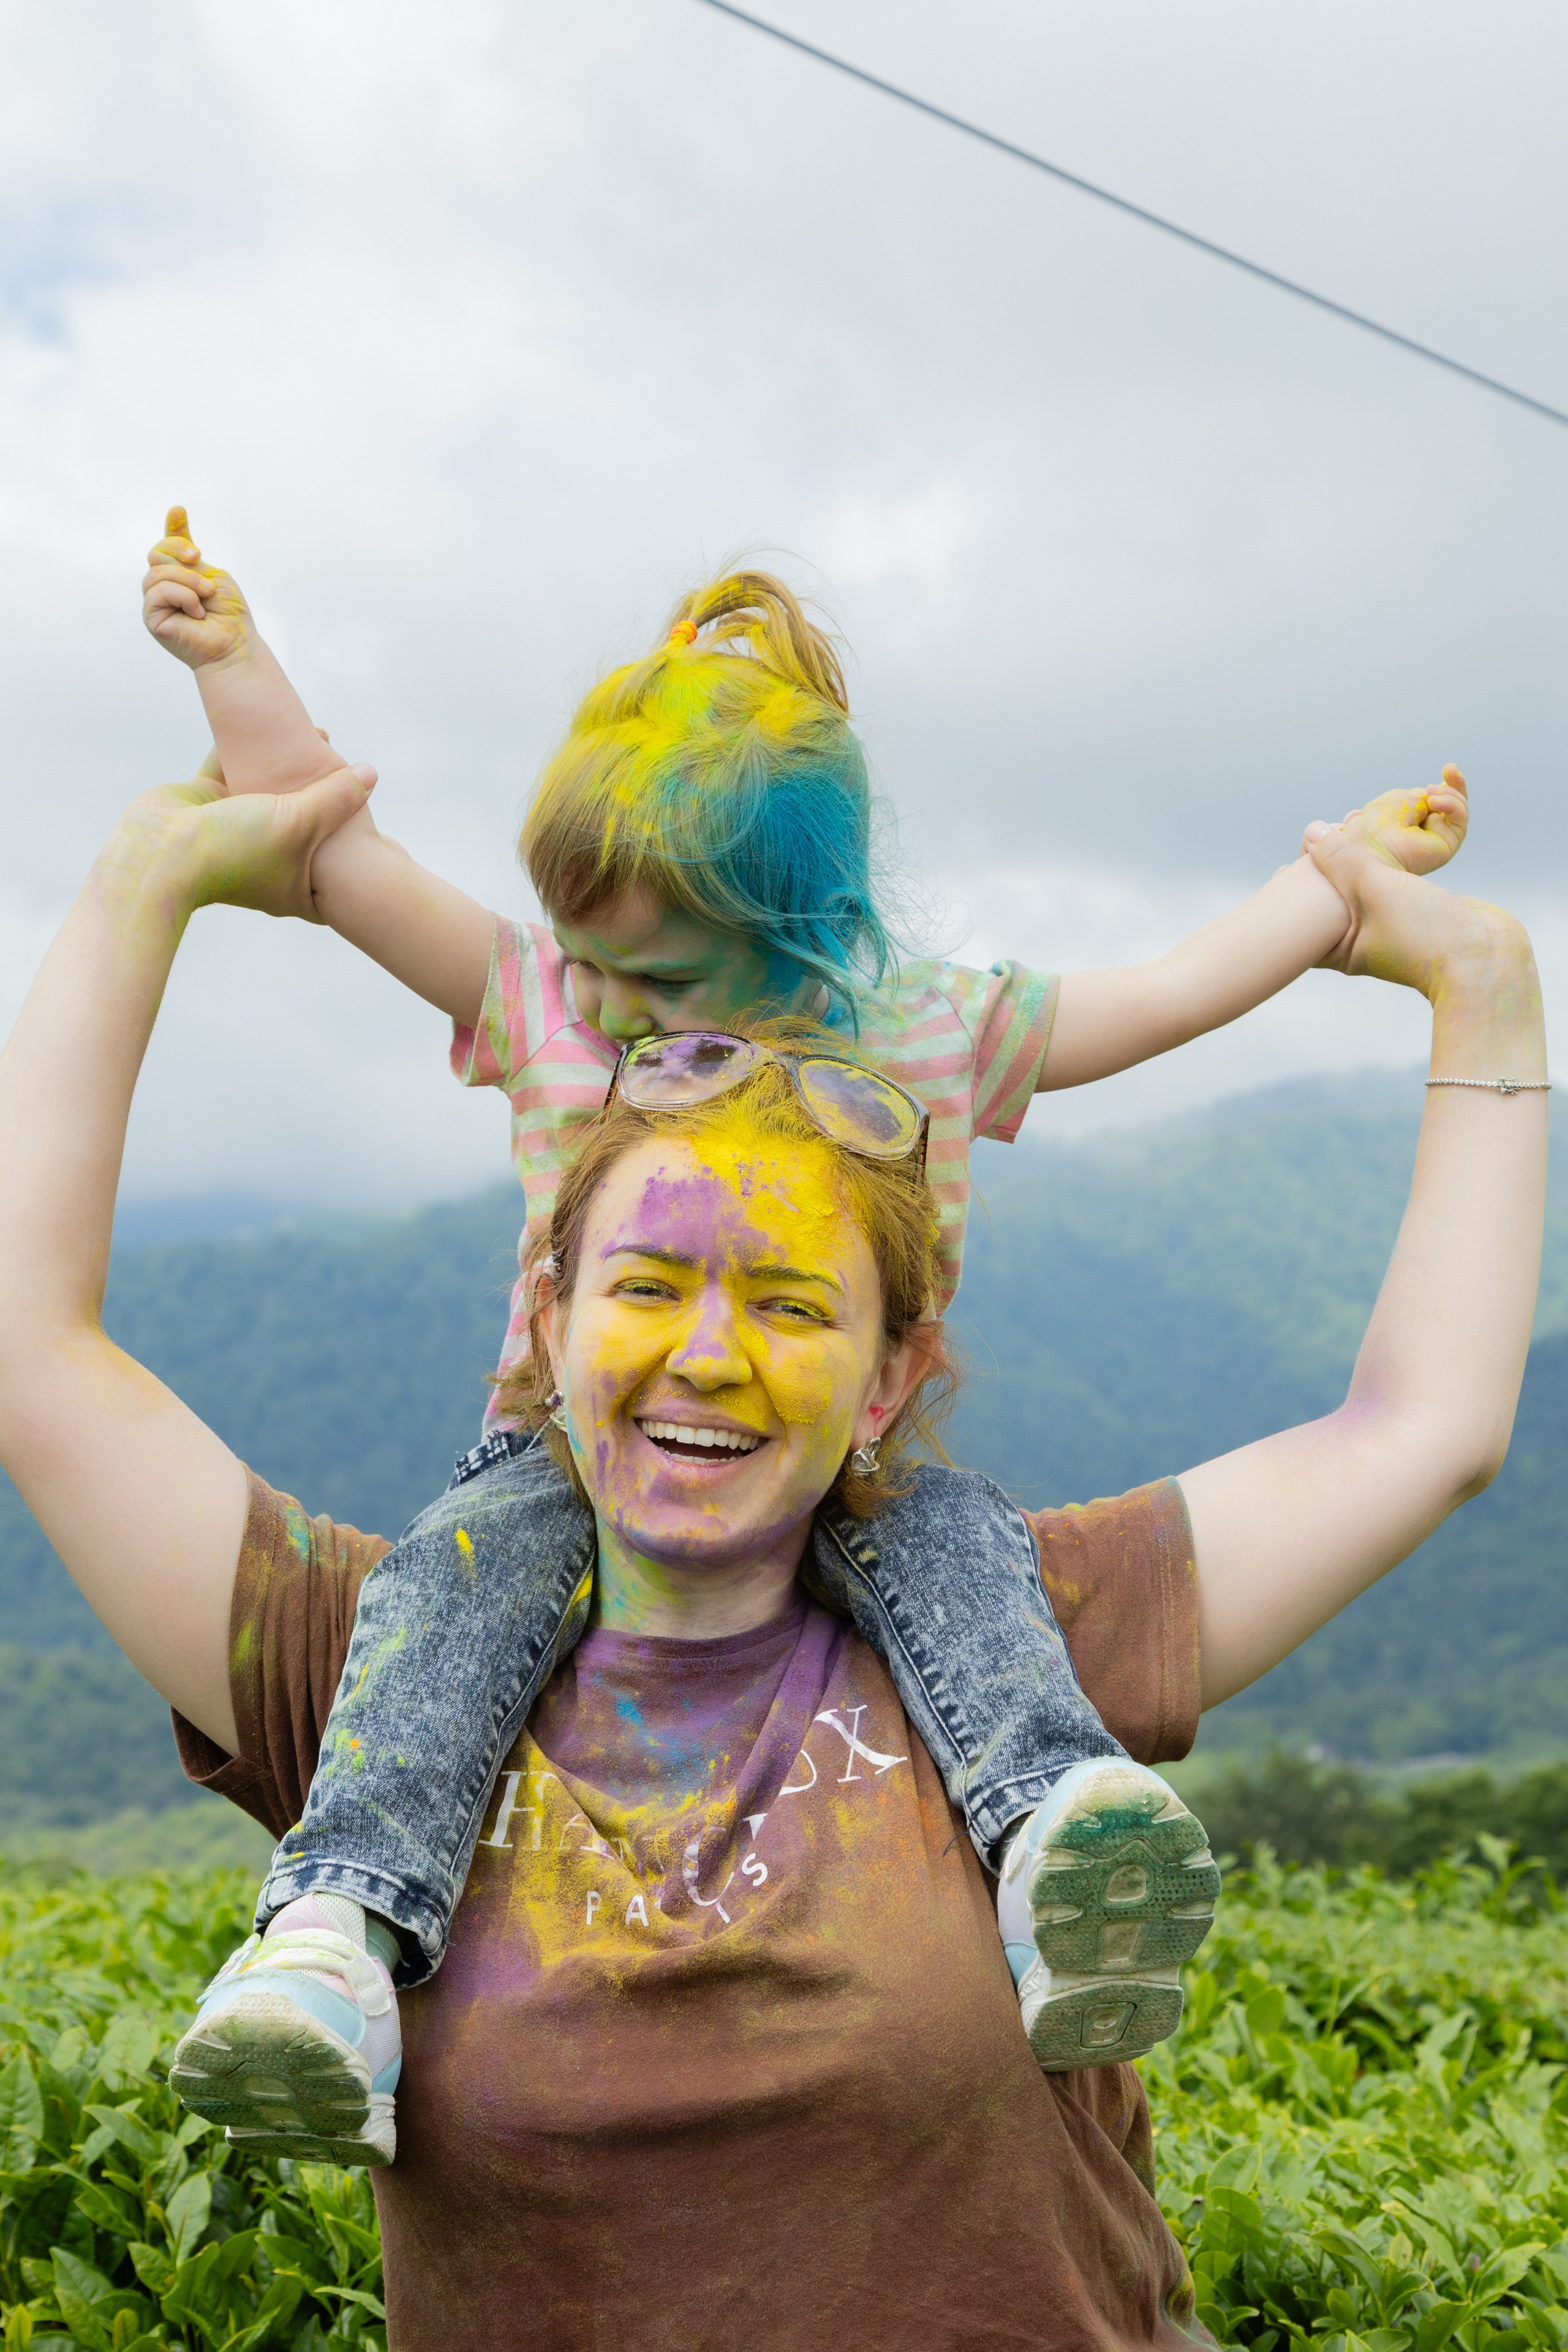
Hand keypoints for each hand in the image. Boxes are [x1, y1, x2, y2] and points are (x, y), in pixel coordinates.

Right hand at [100, 755, 375, 925]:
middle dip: (321, 797)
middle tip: (346, 766)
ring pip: (268, 793)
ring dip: (284, 767)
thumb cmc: (236, 848)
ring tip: (311, 734)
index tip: (378, 832)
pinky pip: (230, 771)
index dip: (355, 852)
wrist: (159, 854)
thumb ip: (336, 797)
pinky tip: (260, 724)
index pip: (334, 872)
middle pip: (304, 826)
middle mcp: (264, 862)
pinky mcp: (206, 804)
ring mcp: (235, 833)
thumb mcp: (300, 822)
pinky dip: (242, 750)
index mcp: (293, 886)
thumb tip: (371, 775)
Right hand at [142, 505, 255, 672]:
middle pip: (157, 554)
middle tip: (203, 569)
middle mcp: (162, 587)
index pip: (166, 546)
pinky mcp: (151, 617)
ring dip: (187, 580)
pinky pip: (157, 591)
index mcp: (178, 576)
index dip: (171, 529)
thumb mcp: (213, 573)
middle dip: (182, 556)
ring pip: (156, 573)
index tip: (179, 510)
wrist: (234, 646)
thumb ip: (189, 549)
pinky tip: (196, 612)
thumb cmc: (228, 614)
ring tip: (206, 596)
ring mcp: (154, 602)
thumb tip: (174, 508)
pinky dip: (182, 596)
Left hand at [1301, 765, 1468, 876]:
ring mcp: (1438, 840)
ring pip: (1459, 811)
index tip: (1448, 767)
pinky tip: (1436, 802)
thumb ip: (1422, 795)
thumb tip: (1439, 792)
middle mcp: (1429, 831)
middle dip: (1455, 785)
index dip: (1448, 784)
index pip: (1440, 799)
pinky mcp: (1446, 848)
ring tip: (1432, 794)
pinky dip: (1453, 805)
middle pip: (1455, 804)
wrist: (1366, 850)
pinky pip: (1460, 821)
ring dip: (1450, 795)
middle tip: (1449, 770)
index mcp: (1415, 821)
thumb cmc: (1372, 827)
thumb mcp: (1398, 800)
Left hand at [1303, 819, 1520, 999]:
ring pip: (1361, 887)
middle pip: (1330, 901)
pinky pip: (1388, 883)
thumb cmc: (1423, 931)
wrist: (1486, 955)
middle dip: (1325, 866)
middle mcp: (1359, 943)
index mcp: (1339, 949)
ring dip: (1357, 857)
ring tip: (1350, 825)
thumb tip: (1311, 830)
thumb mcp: (1373, 888)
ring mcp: (1387, 929)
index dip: (1290, 892)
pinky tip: (1380, 842)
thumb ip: (1342, 858)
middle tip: (1319, 836)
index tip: (1284, 867)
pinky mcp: (1413, 913)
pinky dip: (1383, 862)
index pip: (1301, 923)